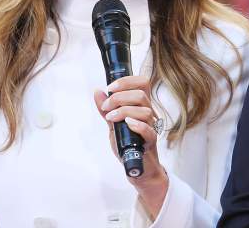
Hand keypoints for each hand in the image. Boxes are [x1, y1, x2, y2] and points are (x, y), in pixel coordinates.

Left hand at [94, 76, 167, 217]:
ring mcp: (151, 127)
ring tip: (111, 118)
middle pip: (141, 94)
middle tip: (107, 107)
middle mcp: (148, 113)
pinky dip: (137, 125)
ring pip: (144, 110)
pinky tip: (127, 124)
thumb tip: (98, 92)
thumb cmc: (127, 144)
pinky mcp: (150, 141)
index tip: (110, 87)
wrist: (136, 166)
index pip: (142, 83)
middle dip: (120, 97)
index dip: (127, 81)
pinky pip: (148, 129)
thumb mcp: (113, 124)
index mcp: (141, 105)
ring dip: (124, 111)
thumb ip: (106, 109)